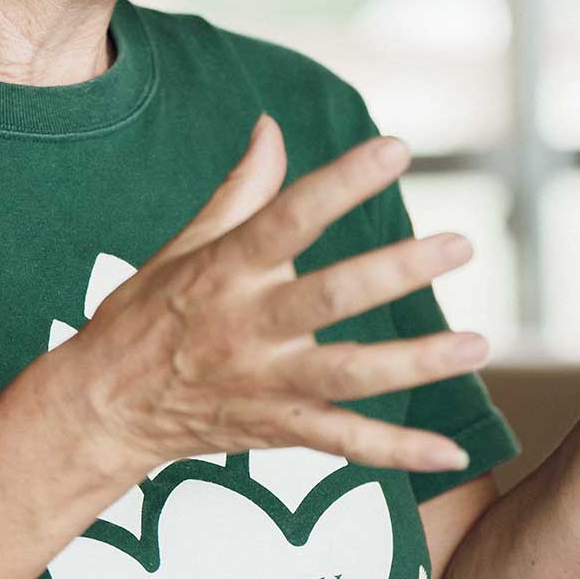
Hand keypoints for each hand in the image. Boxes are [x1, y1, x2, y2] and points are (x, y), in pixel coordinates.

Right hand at [56, 112, 487, 478]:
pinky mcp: (276, 430)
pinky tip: (451, 451)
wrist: (102, 409)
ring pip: (348, 374)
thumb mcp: (185, 245)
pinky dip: (398, 452)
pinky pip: (344, 444)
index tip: (397, 148)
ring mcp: (263, 383)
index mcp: (225, 269)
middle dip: (395, 272)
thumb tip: (271, 126)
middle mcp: (245, 326)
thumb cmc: (147, 314)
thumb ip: (241, 189)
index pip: (289, 217)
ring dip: (415, 362)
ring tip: (477, 343)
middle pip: (329, 297)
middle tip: (460, 244)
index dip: (342, 182)